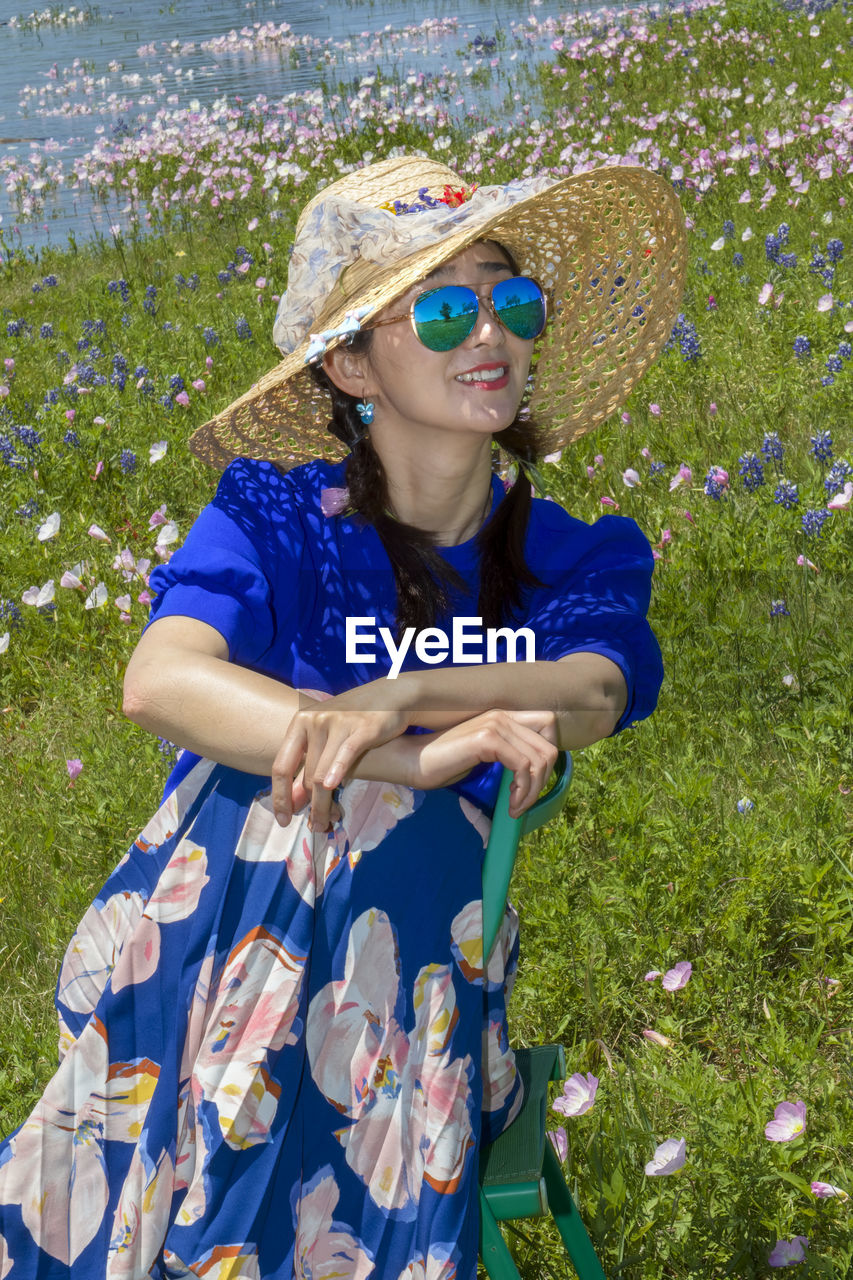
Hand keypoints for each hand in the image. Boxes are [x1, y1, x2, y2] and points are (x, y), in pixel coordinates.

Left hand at [272, 680, 412, 829]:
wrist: (389, 696)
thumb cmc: (354, 722)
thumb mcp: (326, 739)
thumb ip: (308, 766)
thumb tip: (293, 802)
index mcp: (300, 723)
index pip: (281, 766)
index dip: (280, 796)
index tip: (282, 819)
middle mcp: (314, 721)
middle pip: (304, 775)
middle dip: (309, 806)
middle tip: (315, 826)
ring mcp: (337, 722)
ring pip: (322, 772)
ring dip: (323, 803)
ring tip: (327, 822)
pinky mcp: (361, 727)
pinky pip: (345, 753)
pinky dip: (336, 771)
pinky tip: (332, 787)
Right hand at [409, 709, 558, 816]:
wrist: (412, 760)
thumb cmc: (445, 763)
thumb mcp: (484, 756)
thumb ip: (508, 754)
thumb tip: (536, 774)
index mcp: (503, 715)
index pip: (549, 725)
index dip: (548, 756)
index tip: (531, 781)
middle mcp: (502, 715)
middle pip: (549, 746)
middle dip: (543, 780)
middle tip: (523, 801)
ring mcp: (495, 724)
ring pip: (539, 760)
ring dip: (532, 791)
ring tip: (515, 807)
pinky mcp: (487, 739)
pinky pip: (523, 766)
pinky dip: (522, 791)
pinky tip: (509, 805)